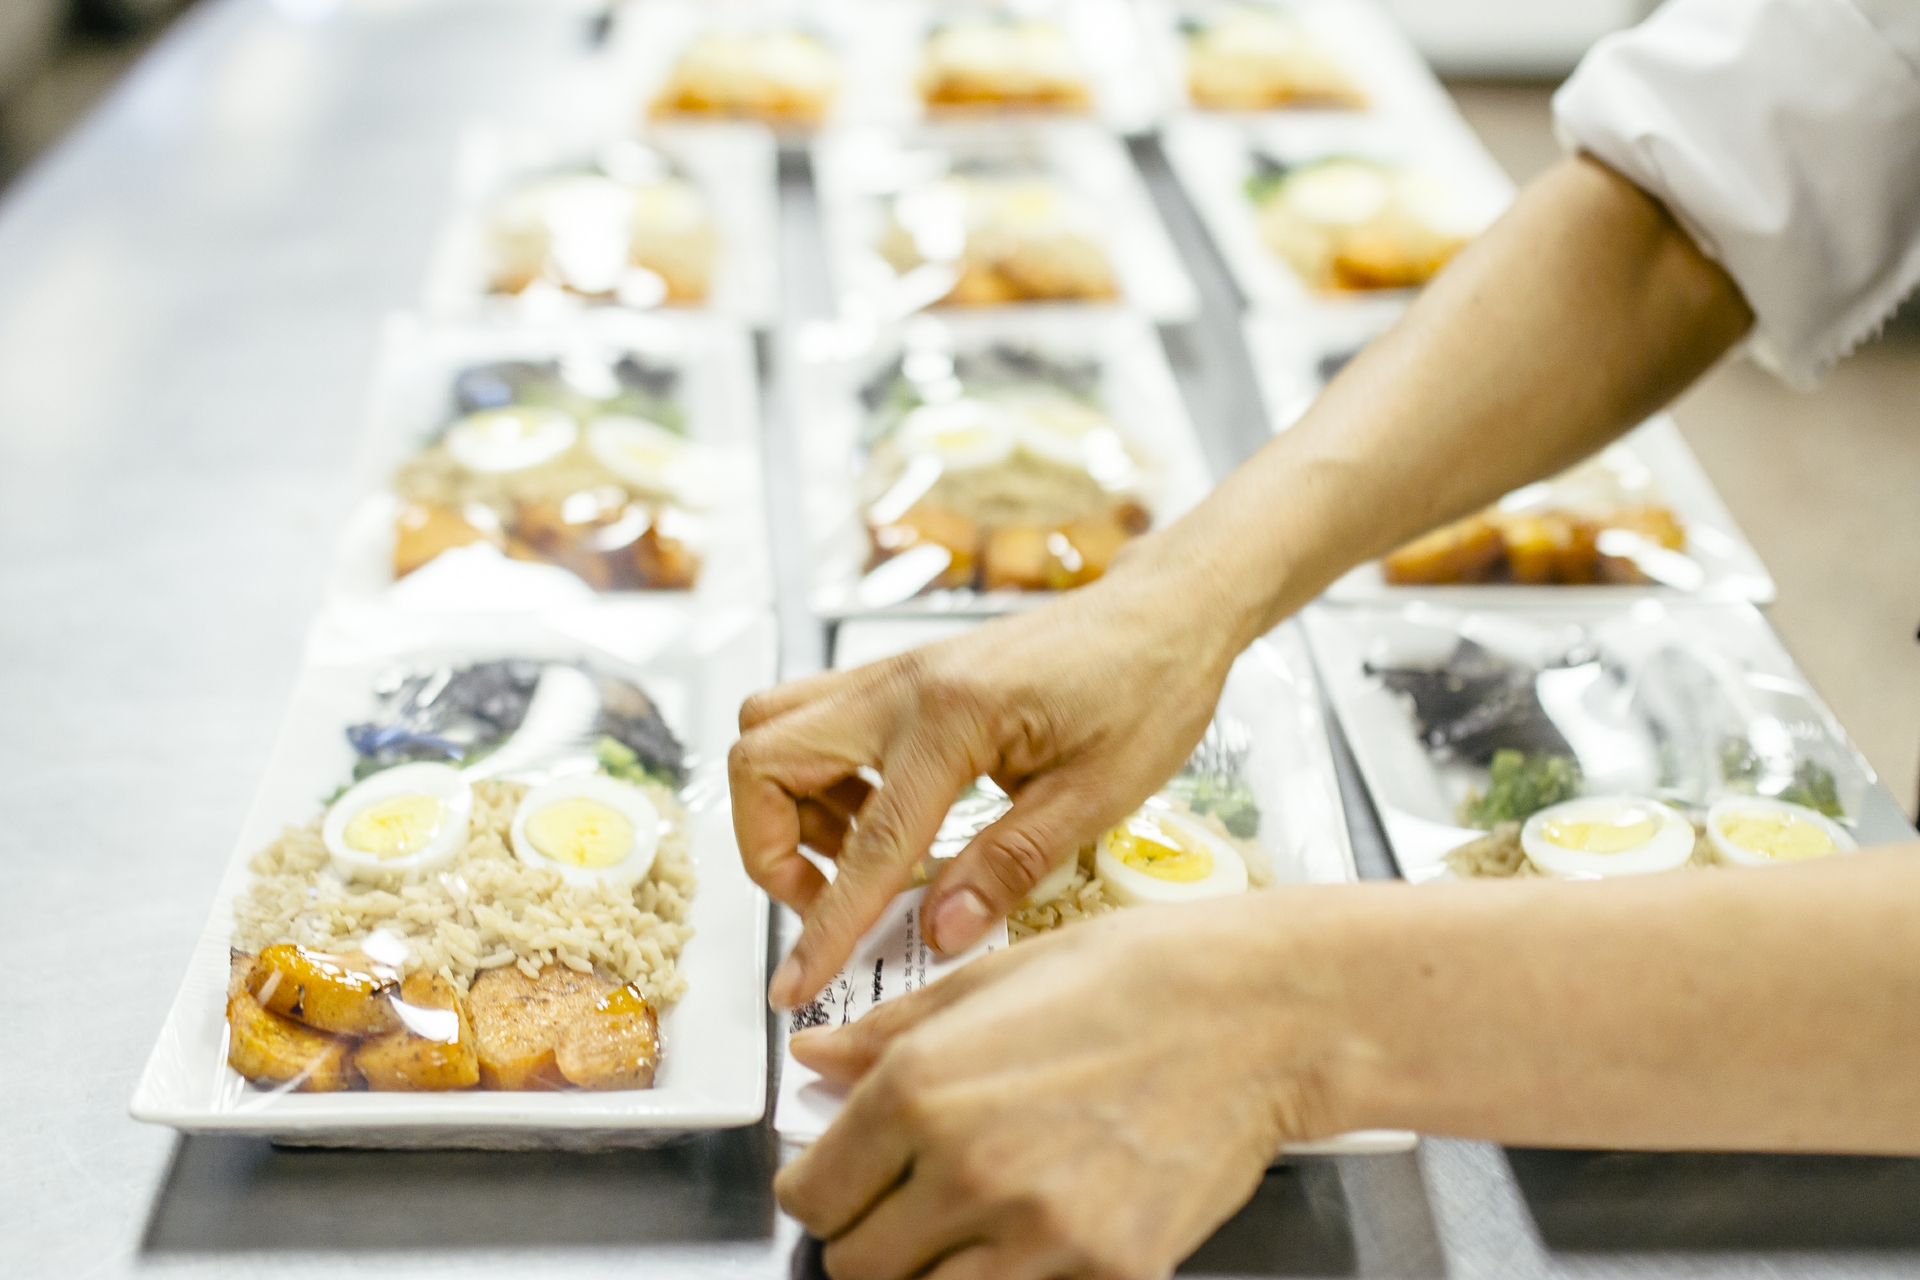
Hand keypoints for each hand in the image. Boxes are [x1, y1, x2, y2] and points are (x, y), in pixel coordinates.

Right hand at [731, 550, 1249, 1007]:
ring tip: (865, 859)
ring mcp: (895, 673)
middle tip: (827, 900)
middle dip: (768, 847)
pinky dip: (818, 778)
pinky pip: (814, 720)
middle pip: (762, 758)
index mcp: (954, 716)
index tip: (796, 986)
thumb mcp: (1098, 794)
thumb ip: (1009, 865)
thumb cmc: (1150, 687)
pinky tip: (887, 817)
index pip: (867, 845)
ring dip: (792, 808)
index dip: (826, 927)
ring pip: (774, 730)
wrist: (1166, 613)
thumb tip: (937, 934)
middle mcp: (903, 684)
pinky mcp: (903, 677)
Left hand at [774, 897, 1348, 1279]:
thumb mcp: (994, 979)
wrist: (1263, 1012)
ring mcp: (1039, 1232)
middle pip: (856, 1266)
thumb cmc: (1139, 977)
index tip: (844, 1181)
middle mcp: (968, 1167)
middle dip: (872, 1236)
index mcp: (922, 1088)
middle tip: (909, 1202)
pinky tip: (1042, 1229)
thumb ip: (889, 1032)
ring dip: (935, 1270)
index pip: (810, 1195)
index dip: (821, 1190)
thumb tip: (814, 1056)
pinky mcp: (1107, 1273)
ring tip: (976, 1217)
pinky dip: (1017, 1278)